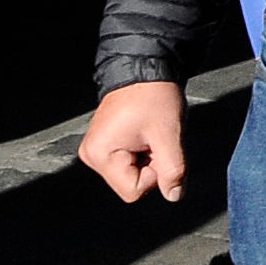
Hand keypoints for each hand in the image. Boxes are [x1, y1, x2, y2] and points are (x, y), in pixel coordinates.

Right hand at [79, 81, 186, 201]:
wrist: (146, 68)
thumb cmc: (153, 96)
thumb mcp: (168, 134)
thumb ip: (173, 169)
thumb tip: (174, 196)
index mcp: (99, 154)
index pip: (133, 190)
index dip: (154, 174)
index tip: (158, 147)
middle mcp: (91, 155)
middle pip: (130, 183)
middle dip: (151, 165)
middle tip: (155, 137)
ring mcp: (96, 149)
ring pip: (131, 173)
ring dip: (148, 157)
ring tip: (150, 132)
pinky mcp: (104, 143)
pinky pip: (128, 161)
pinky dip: (142, 151)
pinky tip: (144, 132)